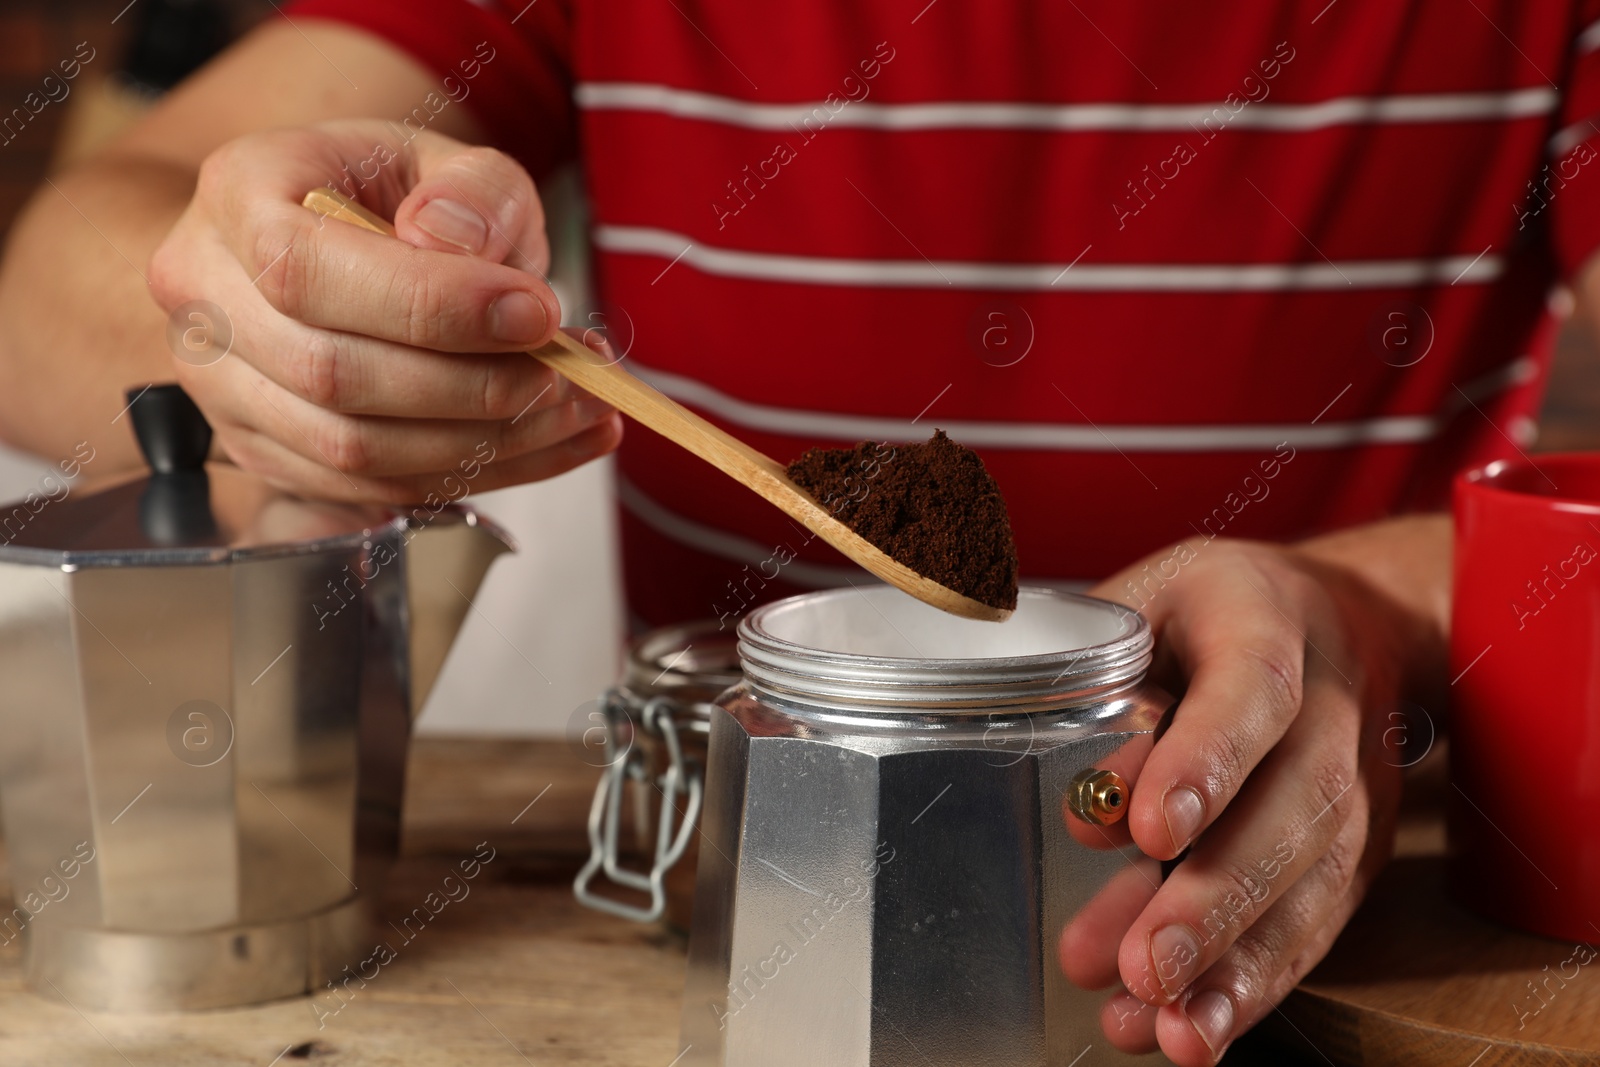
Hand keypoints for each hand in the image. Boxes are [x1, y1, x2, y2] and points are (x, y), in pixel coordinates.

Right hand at [148, 120, 620, 501]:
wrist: (319, 241)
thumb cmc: (383, 195)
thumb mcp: (446, 158)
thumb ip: (470, 190)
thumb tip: (456, 246)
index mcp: (235, 197)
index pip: (307, 269)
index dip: (430, 305)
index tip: (538, 314)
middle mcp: (206, 300)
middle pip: (331, 375)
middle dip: (473, 386)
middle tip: (573, 373)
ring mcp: (225, 390)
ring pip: (354, 450)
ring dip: (487, 443)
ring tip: (579, 409)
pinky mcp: (268, 455)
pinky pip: (374, 489)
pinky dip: (476, 475)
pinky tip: (550, 443)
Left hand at [1060, 538, 1412, 1064]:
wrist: (1336, 620)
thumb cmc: (1205, 613)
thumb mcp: (1144, 606)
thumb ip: (1104, 686)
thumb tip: (1086, 808)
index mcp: (1267, 618)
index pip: (1253, 689)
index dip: (1207, 761)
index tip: (1150, 831)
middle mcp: (1333, 705)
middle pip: (1296, 807)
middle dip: (1217, 898)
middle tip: (1146, 965)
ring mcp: (1359, 782)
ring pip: (1314, 882)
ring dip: (1235, 965)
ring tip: (1162, 1025)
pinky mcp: (1358, 849)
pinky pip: (1313, 924)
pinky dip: (1251, 986)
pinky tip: (1188, 1031)